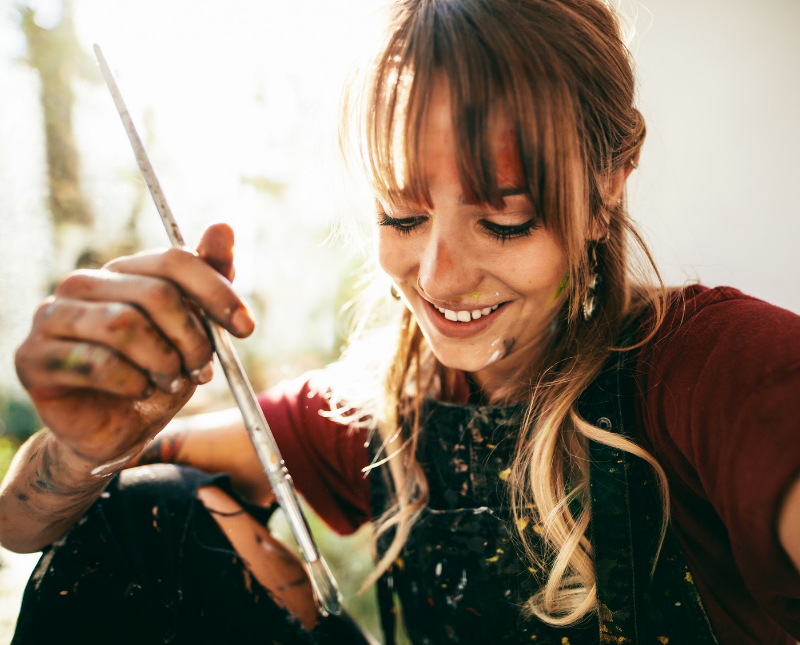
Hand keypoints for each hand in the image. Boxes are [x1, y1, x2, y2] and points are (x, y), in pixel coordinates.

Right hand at [14, 223, 252, 469]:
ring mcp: (52, 317)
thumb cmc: (156, 374)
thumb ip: (209, 280)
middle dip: (192, 338)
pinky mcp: (34, 357)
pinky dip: (132, 383)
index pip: (174, 261)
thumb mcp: (194, 331)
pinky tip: (138, 391)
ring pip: (125, 326)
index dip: (217, 292)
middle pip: (156, 294)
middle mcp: (83, 284)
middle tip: (200, 369)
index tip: (246, 328)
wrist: (116, 430)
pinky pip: (97, 363)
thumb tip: (223, 226)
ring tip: (169, 382)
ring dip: (163, 362)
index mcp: (123, 271)